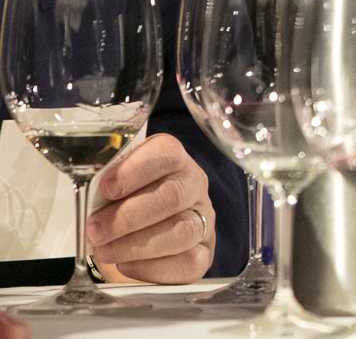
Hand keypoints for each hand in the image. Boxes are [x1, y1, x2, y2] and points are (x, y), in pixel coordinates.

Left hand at [86, 133, 214, 282]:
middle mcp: (193, 186)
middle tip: (96, 231)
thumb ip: (104, 184)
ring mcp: (203, 220)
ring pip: (183, 231)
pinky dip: (151, 267)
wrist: (136, 238)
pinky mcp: (203, 254)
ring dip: (136, 245)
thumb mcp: (113, 188)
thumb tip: (85, 190)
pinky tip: (128, 265)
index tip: (106, 189)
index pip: (166, 153)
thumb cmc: (123, 207)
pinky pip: (188, 263)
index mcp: (174, 161)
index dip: (136, 170)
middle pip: (174, 196)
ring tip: (106, 251)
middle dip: (128, 217)